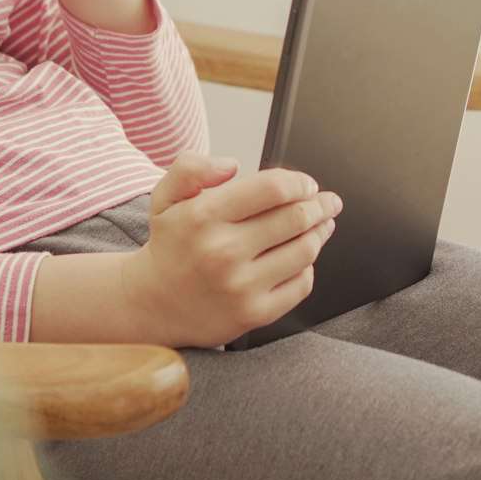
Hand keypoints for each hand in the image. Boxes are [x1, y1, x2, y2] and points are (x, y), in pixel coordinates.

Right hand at [119, 151, 344, 348]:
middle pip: (296, 218)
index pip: (273, 189)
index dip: (299, 182)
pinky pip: (300, 285)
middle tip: (328, 202)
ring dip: (320, 233)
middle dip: (320, 205)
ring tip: (323, 225)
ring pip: (304, 251)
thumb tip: (231, 165)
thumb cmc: (170, 245)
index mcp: (204, 216)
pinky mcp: (253, 314)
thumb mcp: (165, 196)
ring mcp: (240, 286)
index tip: (307, 184)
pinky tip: (302, 258)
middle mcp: (223, 252)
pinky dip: (308, 267)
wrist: (152, 304)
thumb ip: (190, 168)